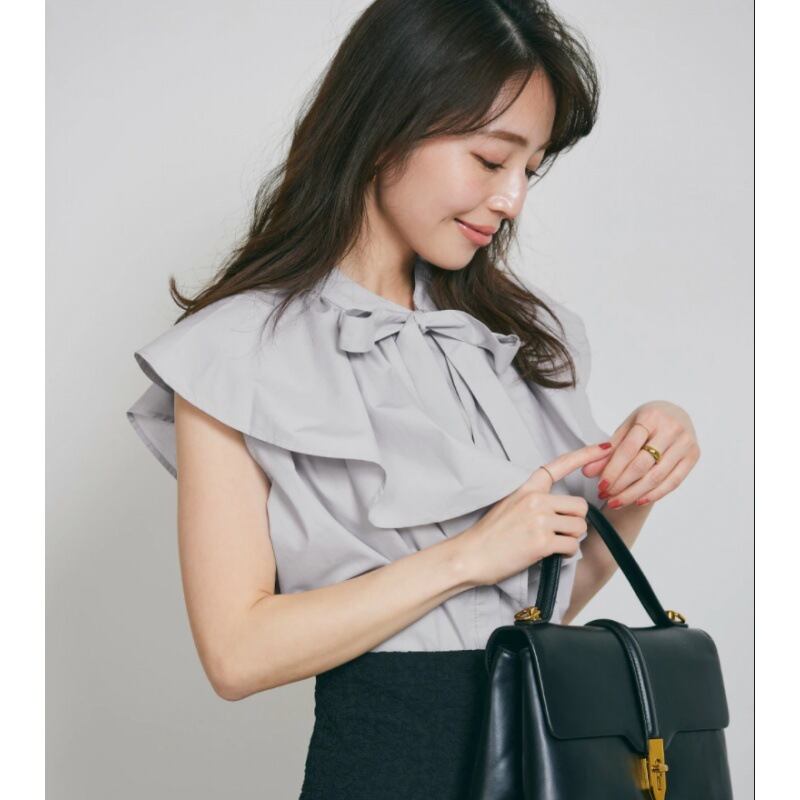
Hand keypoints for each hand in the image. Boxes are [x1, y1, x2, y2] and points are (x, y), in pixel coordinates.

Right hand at [456, 441, 615, 587]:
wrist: (470, 555)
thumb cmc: (489, 534)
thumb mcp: (509, 504)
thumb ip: (534, 500)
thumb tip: (560, 509)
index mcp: (527, 488)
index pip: (560, 465)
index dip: (586, 454)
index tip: (605, 447)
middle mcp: (535, 500)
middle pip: (580, 506)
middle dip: (575, 521)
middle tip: (559, 532)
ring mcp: (539, 519)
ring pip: (580, 527)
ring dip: (571, 539)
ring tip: (552, 544)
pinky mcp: (541, 541)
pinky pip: (572, 546)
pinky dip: (566, 554)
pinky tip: (550, 555)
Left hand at [581, 400, 700, 508]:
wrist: (675, 414)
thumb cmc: (646, 422)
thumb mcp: (626, 429)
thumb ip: (608, 451)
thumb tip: (587, 472)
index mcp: (651, 417)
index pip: (628, 449)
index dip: (613, 469)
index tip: (600, 485)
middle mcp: (672, 429)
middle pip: (642, 465)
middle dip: (621, 485)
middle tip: (606, 496)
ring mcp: (686, 443)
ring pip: (657, 477)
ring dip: (634, 494)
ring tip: (616, 502)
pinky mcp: (694, 456)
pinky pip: (673, 482)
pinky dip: (654, 494)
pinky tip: (637, 500)